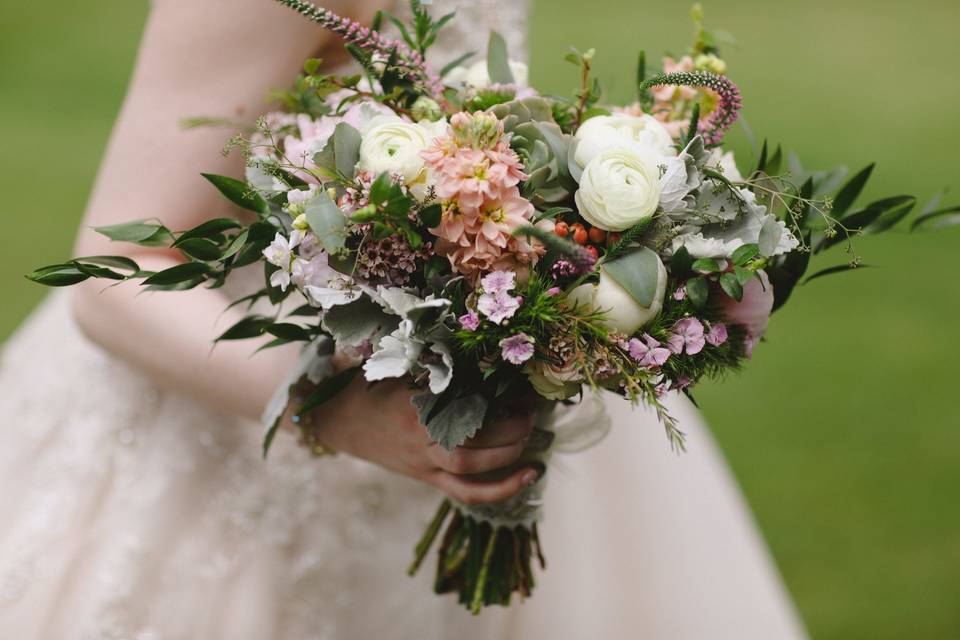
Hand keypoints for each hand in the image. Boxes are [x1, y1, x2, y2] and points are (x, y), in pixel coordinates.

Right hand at [289, 376, 538, 504]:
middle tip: (531, 409)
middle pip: (474, 437)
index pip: (465, 400)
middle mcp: (420, 435)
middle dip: (510, 425)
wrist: (337, 419)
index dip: (498, 394)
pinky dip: (501, 489)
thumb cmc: (371, 385)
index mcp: (413, 402)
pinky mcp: (427, 478)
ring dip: (509, 453)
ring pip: (472, 467)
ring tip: (531, 435)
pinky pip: (466, 492)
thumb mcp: (399, 365)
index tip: (521, 384)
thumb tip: (482, 351)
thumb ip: (435, 362)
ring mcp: (423, 461)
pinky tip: (530, 475)